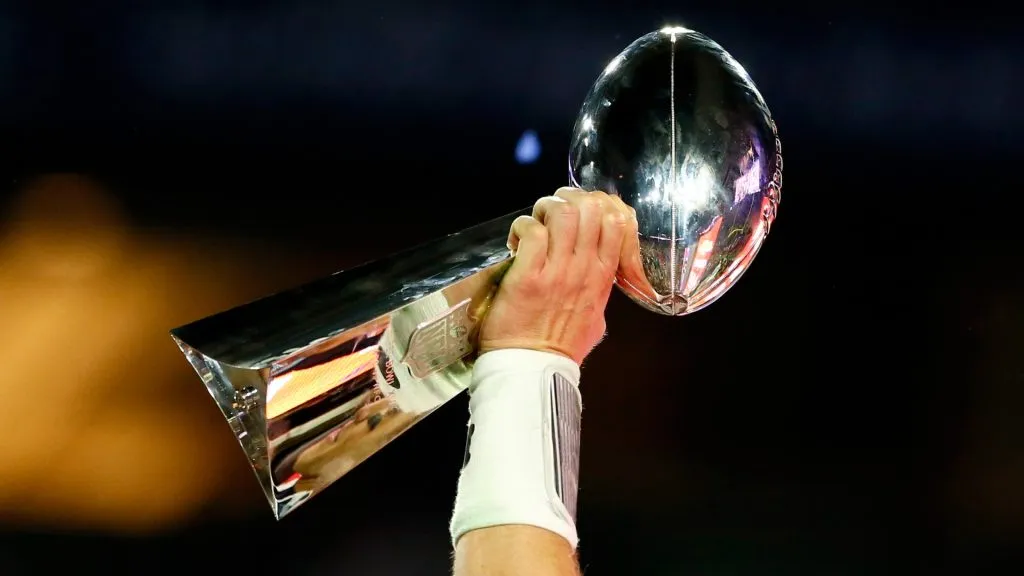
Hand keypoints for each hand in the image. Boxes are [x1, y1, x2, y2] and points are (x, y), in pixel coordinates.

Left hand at [478, 187, 633, 363]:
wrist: (533, 370)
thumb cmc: (561, 348)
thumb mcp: (596, 320)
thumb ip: (599, 294)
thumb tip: (599, 280)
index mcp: (603, 277)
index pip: (618, 221)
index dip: (598, 204)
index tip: (579, 211)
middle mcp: (584, 269)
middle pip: (590, 208)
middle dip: (568, 200)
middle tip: (551, 215)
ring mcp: (557, 271)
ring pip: (562, 212)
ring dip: (544, 211)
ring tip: (534, 226)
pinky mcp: (528, 276)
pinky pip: (532, 232)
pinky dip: (521, 228)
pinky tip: (515, 243)